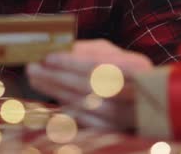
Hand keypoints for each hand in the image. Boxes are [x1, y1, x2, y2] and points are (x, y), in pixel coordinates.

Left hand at [26, 39, 152, 130]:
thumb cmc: (127, 72)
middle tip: (33, 68)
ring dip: (57, 92)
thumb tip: (62, 49)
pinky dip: (69, 111)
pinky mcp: (118, 132)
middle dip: (57, 76)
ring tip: (37, 80)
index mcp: (138, 68)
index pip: (99, 64)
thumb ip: (89, 50)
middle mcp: (136, 93)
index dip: (70, 61)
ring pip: (86, 105)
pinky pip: (87, 123)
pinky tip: (54, 100)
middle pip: (89, 85)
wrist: (147, 102)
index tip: (47, 57)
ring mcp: (128, 116)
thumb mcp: (113, 54)